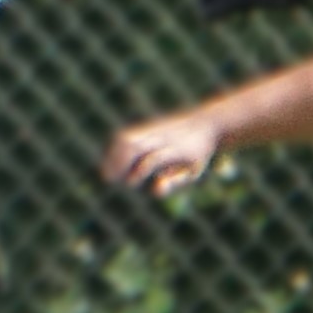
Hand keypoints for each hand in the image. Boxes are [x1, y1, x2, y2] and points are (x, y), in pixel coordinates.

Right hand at [103, 109, 223, 199]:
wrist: (203, 122)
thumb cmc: (197, 154)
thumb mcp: (193, 171)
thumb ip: (175, 182)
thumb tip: (155, 190)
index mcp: (176, 150)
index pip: (152, 159)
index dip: (138, 172)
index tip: (131, 183)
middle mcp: (162, 137)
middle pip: (133, 145)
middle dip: (118, 163)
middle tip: (110, 179)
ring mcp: (153, 129)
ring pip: (125, 137)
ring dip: (112, 155)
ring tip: (108, 172)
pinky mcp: (147, 126)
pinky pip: (124, 135)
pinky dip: (114, 149)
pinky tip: (113, 162)